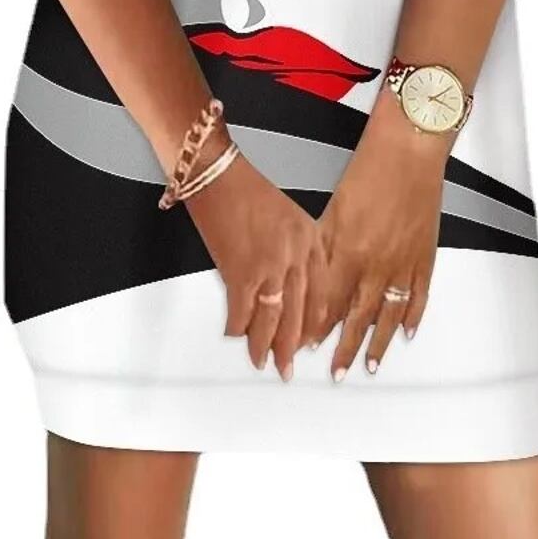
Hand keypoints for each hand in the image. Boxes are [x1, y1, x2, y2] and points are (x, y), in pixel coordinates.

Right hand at [184, 128, 327, 380]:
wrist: (216, 171)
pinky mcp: (242, 270)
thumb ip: (293, 250)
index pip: (321, 292)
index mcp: (309, 237)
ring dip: (265, 346)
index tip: (311, 341)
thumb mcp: (286, 215)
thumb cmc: (244, 188)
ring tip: (262, 362)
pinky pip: (242, 313)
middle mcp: (295, 252)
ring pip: (273, 318)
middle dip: (292, 345)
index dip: (315, 322)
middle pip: (299, 311)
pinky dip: (237, 329)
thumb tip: (286, 287)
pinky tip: (234, 336)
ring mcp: (271, 264)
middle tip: (287, 366)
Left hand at [317, 85, 451, 379]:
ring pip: (388, 314)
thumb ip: (323, 244)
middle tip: (336, 373)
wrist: (410, 148)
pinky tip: (406, 332)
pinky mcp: (425, 253)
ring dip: (376, 343)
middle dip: (344, 348)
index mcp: (348, 251)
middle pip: (357, 317)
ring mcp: (404, 262)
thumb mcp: (334, 206)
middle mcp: (376, 264)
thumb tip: (312, 273)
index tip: (306, 345)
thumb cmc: (370, 167)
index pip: (328, 301)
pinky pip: (418, 296)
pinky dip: (412, 317)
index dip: (317, 326)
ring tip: (368, 366)